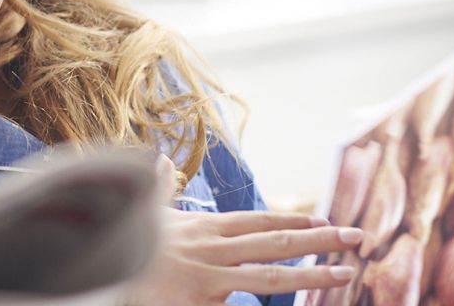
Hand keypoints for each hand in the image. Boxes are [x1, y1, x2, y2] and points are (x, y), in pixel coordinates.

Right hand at [126, 156, 363, 304]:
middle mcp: (211, 251)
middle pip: (275, 243)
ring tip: (345, 273)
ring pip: (270, 277)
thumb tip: (162, 162)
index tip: (325, 220)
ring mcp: (207, 279)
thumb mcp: (140, 214)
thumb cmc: (123, 248)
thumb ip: (157, 190)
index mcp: (202, 228)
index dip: (294, 221)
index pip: (258, 221)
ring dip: (311, 274)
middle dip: (319, 239)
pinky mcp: (198, 304)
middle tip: (356, 237)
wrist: (97, 274)